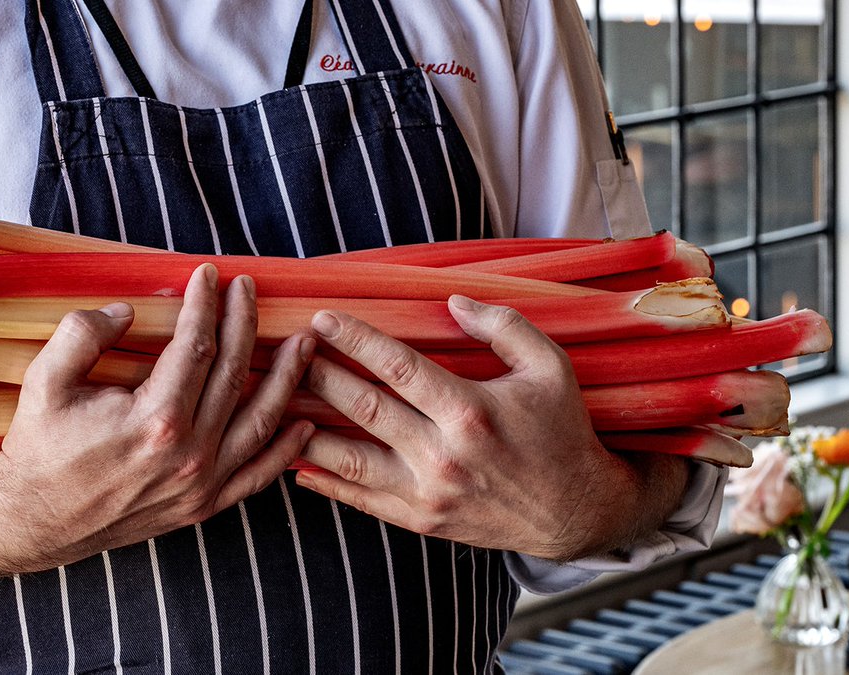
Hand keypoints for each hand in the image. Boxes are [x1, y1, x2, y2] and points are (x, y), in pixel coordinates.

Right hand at [0, 264, 315, 570]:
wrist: (30, 522)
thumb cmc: (37, 450)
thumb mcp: (44, 381)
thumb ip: (83, 334)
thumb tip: (126, 311)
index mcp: (155, 419)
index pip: (197, 346)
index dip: (205, 304)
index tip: (209, 274)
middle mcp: (188, 453)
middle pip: (234, 373)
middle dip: (244, 324)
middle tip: (249, 289)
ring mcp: (200, 484)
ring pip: (259, 422)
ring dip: (286, 379)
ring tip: (305, 344)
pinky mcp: (201, 506)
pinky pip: (256, 476)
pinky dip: (285, 451)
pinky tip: (303, 424)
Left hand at [296, 295, 680, 560]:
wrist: (576, 513)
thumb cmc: (562, 432)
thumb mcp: (551, 368)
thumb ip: (503, 327)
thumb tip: (452, 301)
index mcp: (470, 411)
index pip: (397, 366)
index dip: (354, 339)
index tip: (321, 317)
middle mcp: (443, 455)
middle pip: (363, 408)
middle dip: (317, 375)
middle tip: (283, 351)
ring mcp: (428, 494)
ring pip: (350, 459)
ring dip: (305, 428)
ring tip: (273, 401)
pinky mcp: (421, 521)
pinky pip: (361, 500)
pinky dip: (325, 482)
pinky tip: (294, 461)